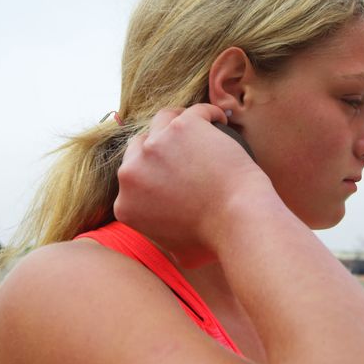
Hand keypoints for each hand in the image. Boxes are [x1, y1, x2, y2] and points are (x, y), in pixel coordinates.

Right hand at [115, 104, 276, 266]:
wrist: (238, 219)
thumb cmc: (215, 240)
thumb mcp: (177, 253)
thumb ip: (163, 239)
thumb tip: (168, 241)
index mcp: (125, 204)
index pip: (132, 177)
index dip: (152, 170)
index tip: (173, 169)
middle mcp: (132, 172)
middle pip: (141, 145)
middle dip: (160, 145)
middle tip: (187, 148)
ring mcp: (155, 145)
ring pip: (163, 120)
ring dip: (180, 121)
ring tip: (203, 128)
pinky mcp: (182, 126)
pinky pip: (196, 110)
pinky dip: (210, 113)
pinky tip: (222, 119)